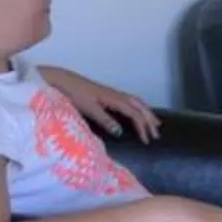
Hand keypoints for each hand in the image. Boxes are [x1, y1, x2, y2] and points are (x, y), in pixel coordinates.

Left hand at [41, 65, 159, 141]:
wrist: (64, 80)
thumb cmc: (75, 94)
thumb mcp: (89, 109)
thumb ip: (105, 120)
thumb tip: (120, 132)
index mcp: (115, 99)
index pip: (135, 113)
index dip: (142, 127)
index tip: (146, 140)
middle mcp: (117, 95)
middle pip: (140, 106)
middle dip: (150, 120)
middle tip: (157, 134)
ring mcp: (114, 93)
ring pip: (137, 102)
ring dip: (146, 113)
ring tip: (154, 123)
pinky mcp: (109, 94)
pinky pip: (130, 101)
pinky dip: (139, 108)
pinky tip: (137, 113)